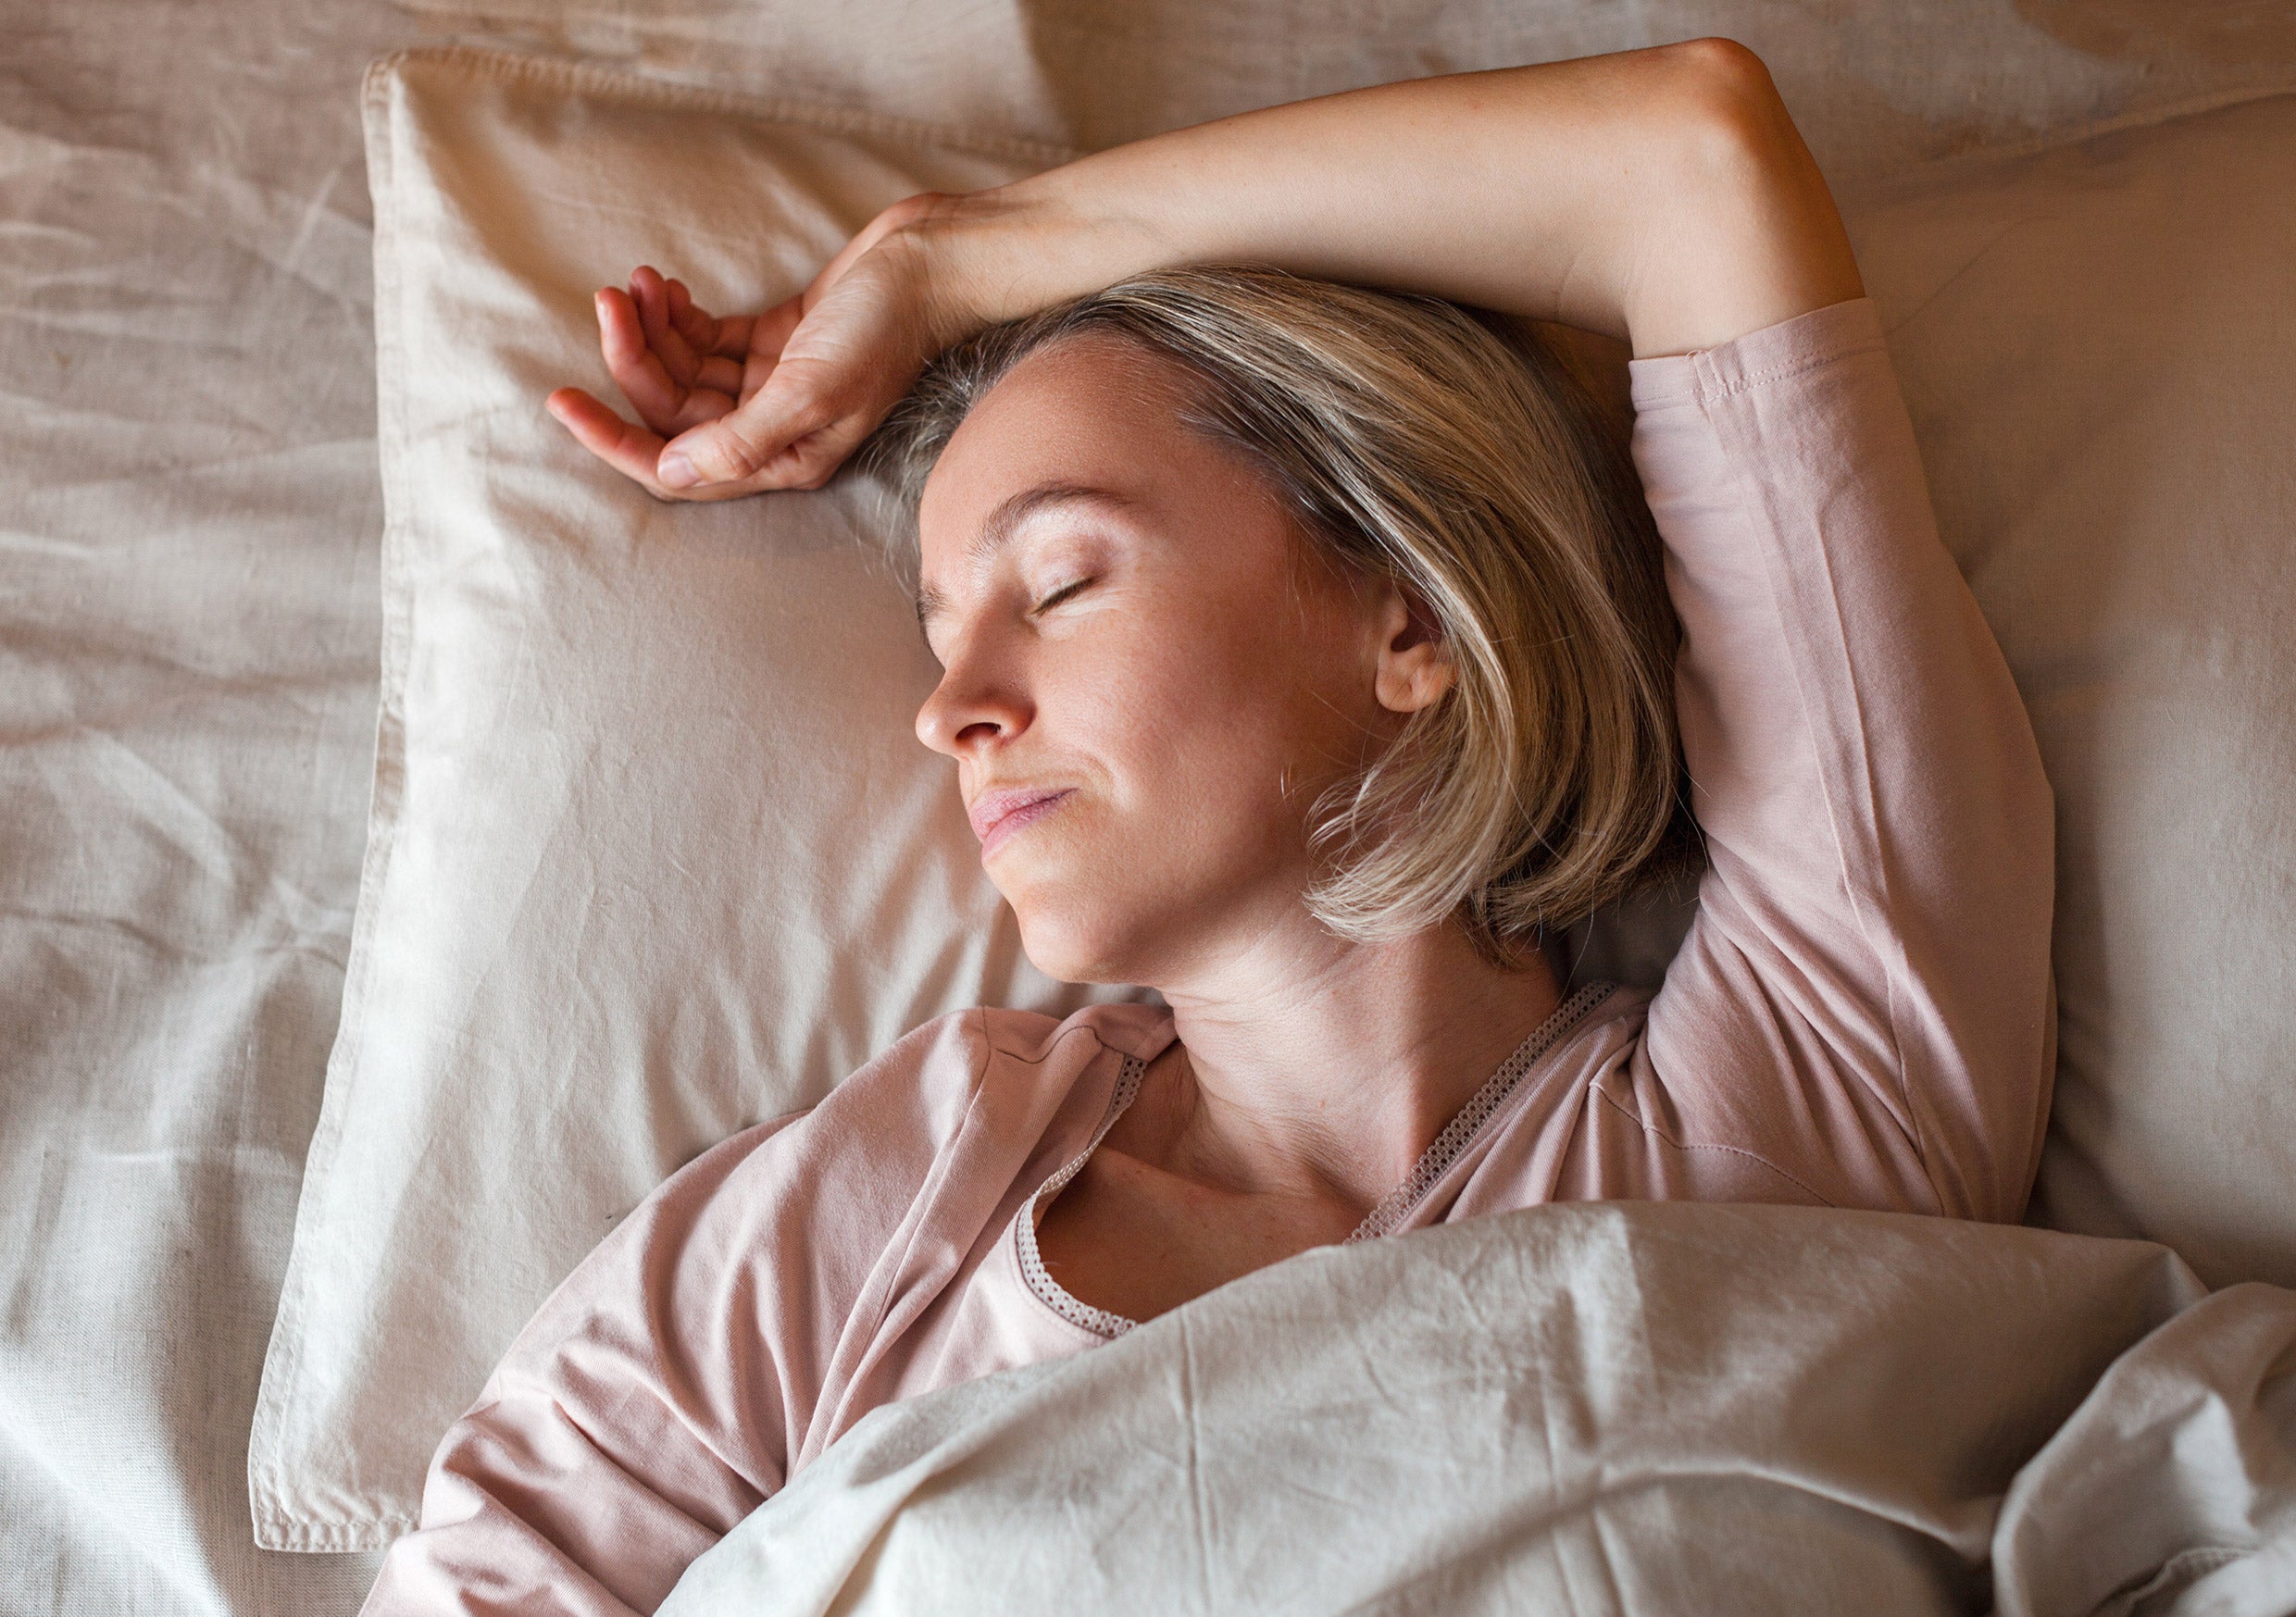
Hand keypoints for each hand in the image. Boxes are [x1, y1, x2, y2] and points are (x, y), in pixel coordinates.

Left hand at [546, 196, 959, 500]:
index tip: (562, 404)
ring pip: (683, 370)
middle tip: (608, 301)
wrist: (933, 264)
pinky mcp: (774, 340)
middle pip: (672, 412)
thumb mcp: (813, 390)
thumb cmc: (884, 330)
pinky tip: (662, 284)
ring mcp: (772, 384)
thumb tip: (670, 472)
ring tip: (635, 283)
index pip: (677, 467)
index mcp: (784, 459)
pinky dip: (677, 314)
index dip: (615, 440)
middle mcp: (772, 429)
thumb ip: (741, 440)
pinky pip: (705, 339)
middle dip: (632, 359)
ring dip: (650, 328)